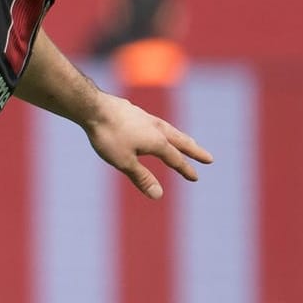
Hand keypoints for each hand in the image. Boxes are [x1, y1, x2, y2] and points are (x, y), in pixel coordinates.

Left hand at [81, 94, 212, 198]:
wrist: (93, 107)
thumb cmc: (108, 136)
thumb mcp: (124, 162)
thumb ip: (142, 178)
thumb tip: (158, 195)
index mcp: (157, 142)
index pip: (175, 159)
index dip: (186, 169)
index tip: (195, 177)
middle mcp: (156, 128)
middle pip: (180, 141)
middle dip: (194, 151)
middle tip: (209, 158)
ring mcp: (146, 118)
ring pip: (169, 129)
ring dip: (181, 138)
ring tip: (187, 142)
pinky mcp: (135, 112)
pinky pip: (156, 123)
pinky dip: (164, 129)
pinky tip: (157, 129)